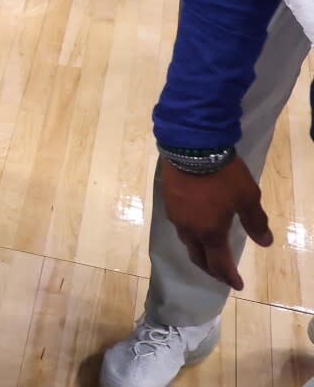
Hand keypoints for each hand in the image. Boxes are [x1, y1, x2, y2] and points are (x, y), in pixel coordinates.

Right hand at [160, 156, 269, 290]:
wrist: (191, 147)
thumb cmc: (224, 176)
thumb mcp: (248, 198)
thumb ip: (255, 222)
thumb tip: (264, 242)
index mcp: (210, 232)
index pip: (219, 263)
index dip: (228, 276)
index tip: (237, 285)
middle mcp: (189, 228)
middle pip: (197, 256)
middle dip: (210, 268)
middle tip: (221, 274)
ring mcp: (175, 214)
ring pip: (187, 240)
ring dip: (199, 249)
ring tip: (208, 248)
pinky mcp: (168, 199)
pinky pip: (180, 223)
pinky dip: (191, 231)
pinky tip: (196, 222)